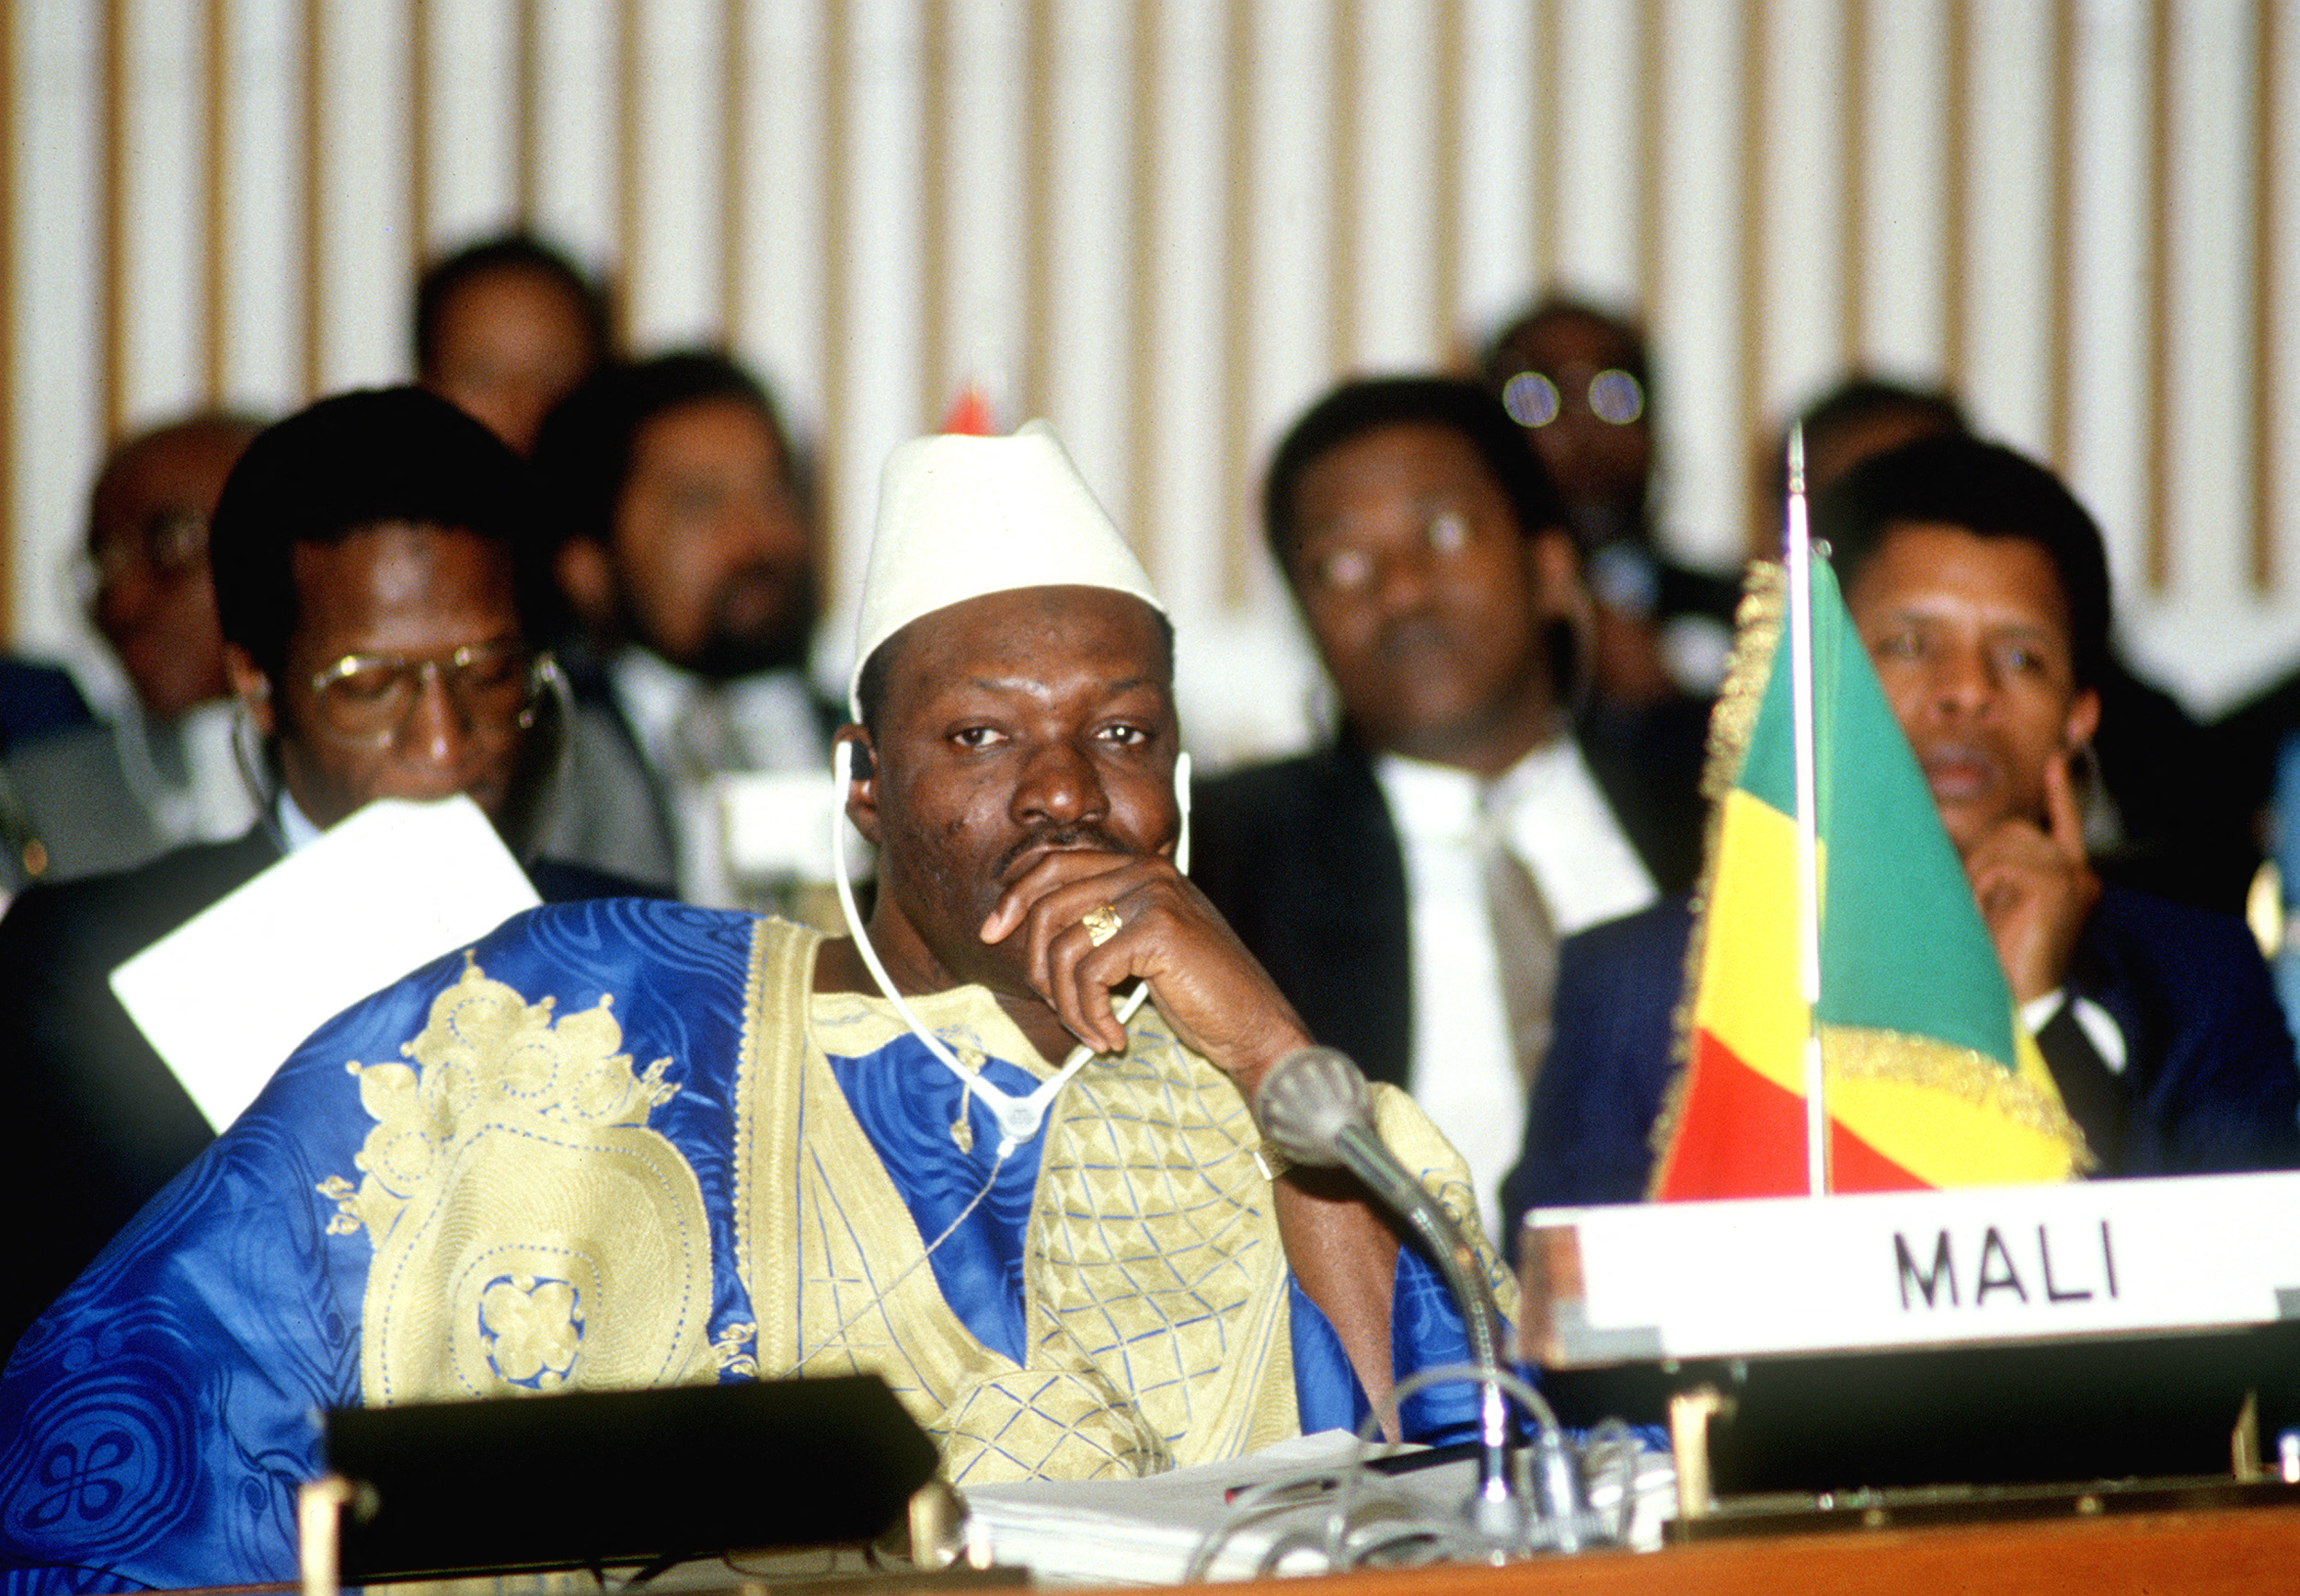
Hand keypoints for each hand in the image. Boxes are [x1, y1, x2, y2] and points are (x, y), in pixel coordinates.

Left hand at [978, 849, 1309, 1088]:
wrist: (1254, 1026)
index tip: (991, 932)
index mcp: (1141, 868)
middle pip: (1048, 904)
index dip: (1015, 895)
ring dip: (1067, 1003)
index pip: (1055, 863)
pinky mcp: (1157, 929)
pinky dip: (1089, 1014)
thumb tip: (1029, 929)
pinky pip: (1088, 973)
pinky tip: (1113, 1037)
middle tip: (1052, 1006)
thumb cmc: (1198, 994)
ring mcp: (1153, 895)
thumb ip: (1100, 925)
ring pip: (1064, 946)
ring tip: (1090, 1032)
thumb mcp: (1140, 949)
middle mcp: (1146, 871)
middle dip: (1037, 964)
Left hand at [1964, 755, 2099, 1003]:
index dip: (2059, 792)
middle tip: (1976, 898)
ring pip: (2004, 845)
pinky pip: (2002, 866)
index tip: (2057, 761)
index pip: (2065, 823)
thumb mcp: (2008, 903)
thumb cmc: (2006, 952)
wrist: (2024, 995)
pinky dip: (1984, 887)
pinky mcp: (2057, 884)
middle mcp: (2079, 872)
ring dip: (1979, 876)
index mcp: (2072, 876)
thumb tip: (1990, 839)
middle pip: (2014, 830)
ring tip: (1981, 910)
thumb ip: (2008, 869)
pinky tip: (1988, 913)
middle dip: (1982, 858)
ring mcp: (2071, 876)